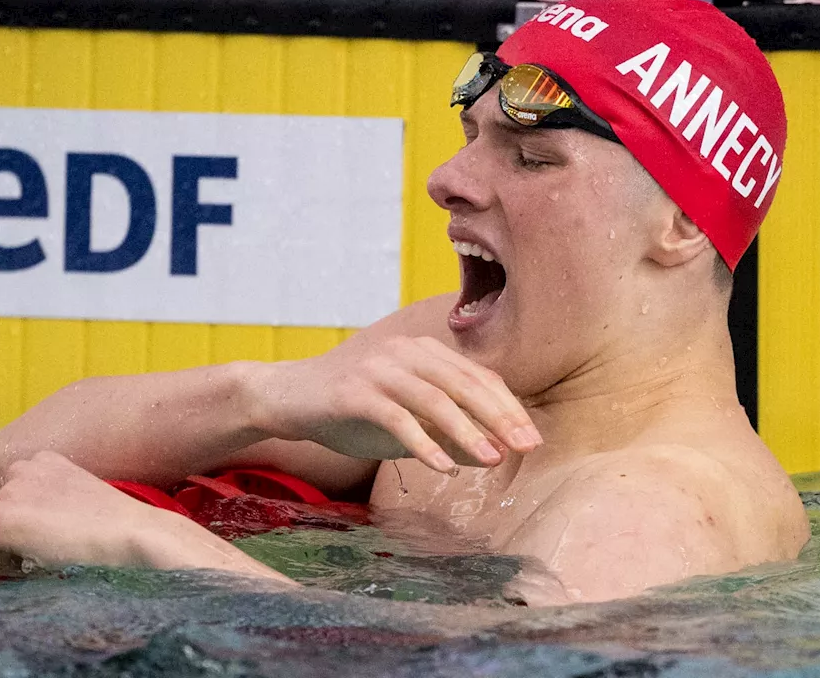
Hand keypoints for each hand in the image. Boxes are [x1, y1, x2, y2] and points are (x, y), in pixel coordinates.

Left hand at [0, 451, 177, 575]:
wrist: (134, 536)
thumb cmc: (121, 528)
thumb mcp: (83, 502)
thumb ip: (54, 505)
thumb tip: (33, 534)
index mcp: (47, 460)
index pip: (15, 498)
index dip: (28, 524)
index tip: (54, 538)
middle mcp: (22, 468)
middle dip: (12, 535)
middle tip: (50, 549)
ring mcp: (9, 494)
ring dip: (5, 551)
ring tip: (46, 556)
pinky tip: (36, 565)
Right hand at [246, 335, 541, 472]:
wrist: (287, 398)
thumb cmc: (352, 411)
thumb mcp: (407, 422)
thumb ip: (446, 432)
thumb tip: (492, 455)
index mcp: (424, 351)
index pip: (479, 377)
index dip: (508, 407)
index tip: (532, 438)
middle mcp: (406, 352)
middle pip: (464, 384)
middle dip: (499, 418)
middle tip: (526, 448)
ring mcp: (379, 369)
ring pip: (434, 399)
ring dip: (468, 431)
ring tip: (493, 460)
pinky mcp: (354, 391)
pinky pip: (397, 418)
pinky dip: (423, 443)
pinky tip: (443, 468)